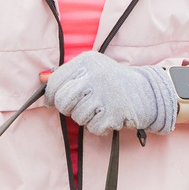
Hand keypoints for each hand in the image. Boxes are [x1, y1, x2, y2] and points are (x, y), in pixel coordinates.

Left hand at [45, 52, 175, 135]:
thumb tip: (42, 78)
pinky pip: (93, 127)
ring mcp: (105, 94)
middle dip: (70, 109)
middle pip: (63, 102)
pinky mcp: (114, 112)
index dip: (52, 97)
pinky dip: (100, 127)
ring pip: (78, 117)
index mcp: (86, 62)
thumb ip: (67, 75)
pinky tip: (109, 117)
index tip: (55, 102)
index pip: (55, 82)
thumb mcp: (91, 70)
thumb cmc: (113, 83)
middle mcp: (94, 75)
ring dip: (87, 119)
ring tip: (100, 109)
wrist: (147, 92)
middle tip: (83, 107)